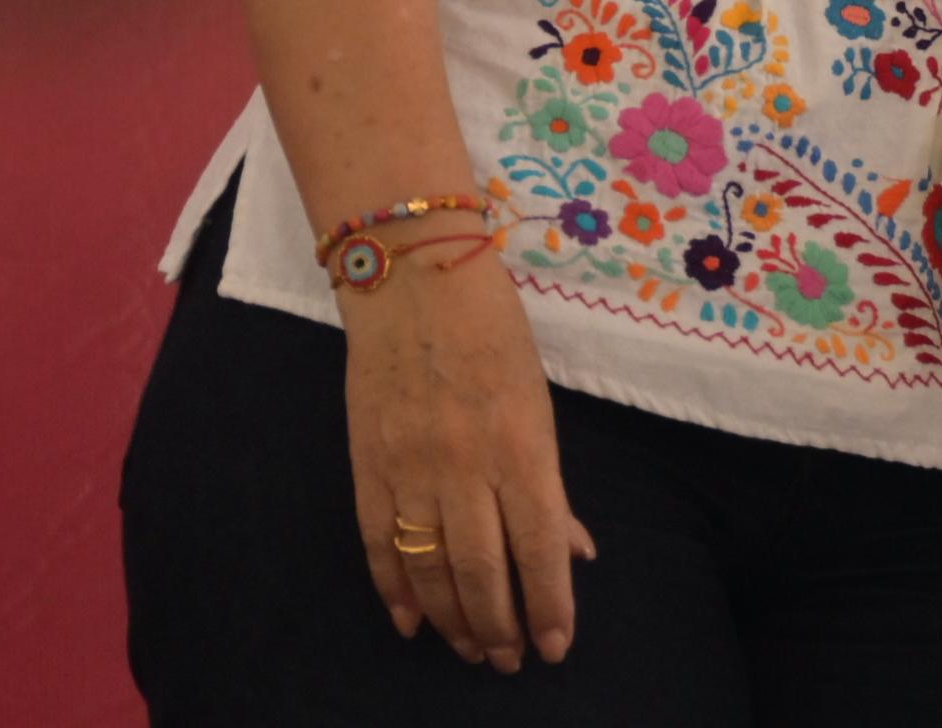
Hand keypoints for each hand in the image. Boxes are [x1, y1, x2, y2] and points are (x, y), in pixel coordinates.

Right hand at [341, 246, 594, 669]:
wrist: (412, 281)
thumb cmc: (493, 331)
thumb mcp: (538, 401)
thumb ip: (550, 483)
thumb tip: (575, 551)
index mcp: (520, 446)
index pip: (538, 547)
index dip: (548, 604)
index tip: (557, 645)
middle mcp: (464, 466)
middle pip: (482, 570)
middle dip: (500, 626)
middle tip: (510, 662)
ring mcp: (409, 469)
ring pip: (431, 568)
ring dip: (453, 619)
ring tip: (472, 651)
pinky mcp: (366, 465)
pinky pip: (380, 543)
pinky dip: (395, 589)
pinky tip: (412, 621)